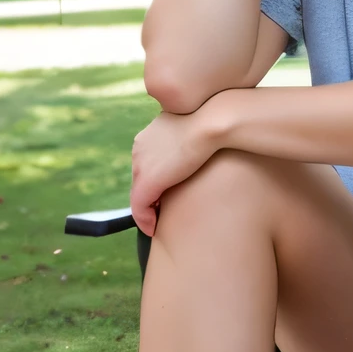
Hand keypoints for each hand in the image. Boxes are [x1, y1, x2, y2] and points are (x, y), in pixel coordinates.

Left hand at [130, 107, 218, 236]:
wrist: (212, 122)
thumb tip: (199, 141)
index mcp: (150, 135)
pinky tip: (153, 229)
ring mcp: (141, 165)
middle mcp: (140, 148)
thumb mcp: (196, 127)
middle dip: (149, 195)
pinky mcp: (147, 181)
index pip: (148, 162)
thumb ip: (189, 137)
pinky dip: (144, 220)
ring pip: (138, 193)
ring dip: (146, 210)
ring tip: (156, 223)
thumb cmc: (214, 122)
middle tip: (160, 211)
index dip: (157, 178)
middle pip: (140, 178)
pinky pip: (139, 207)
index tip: (166, 192)